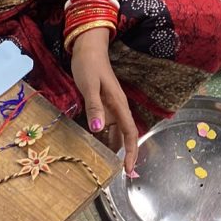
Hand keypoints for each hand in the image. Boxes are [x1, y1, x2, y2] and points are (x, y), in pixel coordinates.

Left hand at [70, 29, 138, 174]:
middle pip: (125, 136)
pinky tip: (96, 144)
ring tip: (105, 163)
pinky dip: (104, 136)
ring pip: (116, 132)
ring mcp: (111, 106)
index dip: (131, 152)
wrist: (88, 47)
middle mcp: (118, 108)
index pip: (130, 133)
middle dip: (123, 155)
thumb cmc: (89, 65)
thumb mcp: (89, 85)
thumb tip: (98, 130)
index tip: (129, 170)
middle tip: (114, 173)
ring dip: (113, 146)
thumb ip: (94, 107)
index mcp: (118, 105)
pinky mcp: (103, 104)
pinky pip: (107, 125)